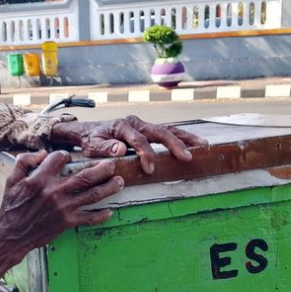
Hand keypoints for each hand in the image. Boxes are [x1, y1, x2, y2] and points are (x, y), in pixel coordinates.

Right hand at [0, 150, 123, 284]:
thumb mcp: (11, 180)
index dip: (65, 155)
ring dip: (108, 188)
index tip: (69, 157)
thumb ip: (24, 162)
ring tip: (119, 182)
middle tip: (112, 164)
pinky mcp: (67, 222)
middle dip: (102, 169)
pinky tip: (110, 211)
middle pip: (85, 176)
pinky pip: (88, 218)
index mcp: (40, 179)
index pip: (59, 158)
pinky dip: (101, 216)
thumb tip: (42, 153)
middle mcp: (55, 192)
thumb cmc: (11, 207)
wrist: (12, 235)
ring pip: (92, 195)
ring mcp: (63, 208)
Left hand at [52, 116, 207, 173]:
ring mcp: (143, 124)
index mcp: (122, 126)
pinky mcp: (147, 129)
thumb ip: (105, 148)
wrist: (88, 131)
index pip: (138, 140)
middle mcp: (136, 122)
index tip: (150, 169)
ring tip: (201, 144)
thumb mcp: (92, 146)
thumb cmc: (90, 140)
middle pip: (159, 131)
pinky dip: (180, 137)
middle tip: (186, 156)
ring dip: (184, 137)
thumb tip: (120, 150)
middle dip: (174, 144)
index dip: (146, 154)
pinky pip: (166, 132)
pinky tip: (193, 143)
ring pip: (167, 129)